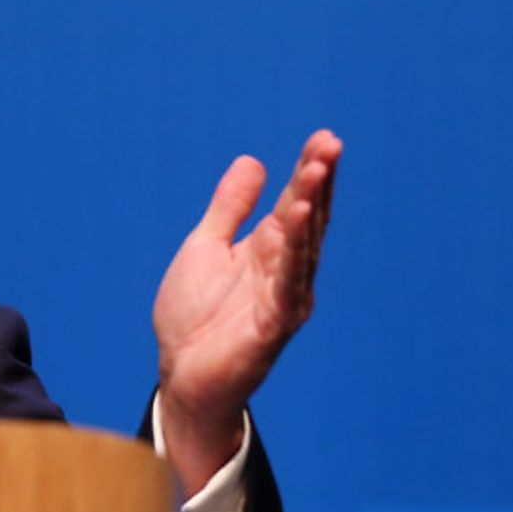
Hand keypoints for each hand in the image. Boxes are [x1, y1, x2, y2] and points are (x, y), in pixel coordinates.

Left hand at [152, 129, 341, 493]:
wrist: (181, 374)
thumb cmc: (195, 315)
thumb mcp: (205, 247)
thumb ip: (229, 208)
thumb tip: (254, 162)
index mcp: (269, 250)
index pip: (295, 203)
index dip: (309, 172)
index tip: (324, 138)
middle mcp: (284, 271)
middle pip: (307, 220)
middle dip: (318, 182)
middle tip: (331, 144)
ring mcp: (283, 299)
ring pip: (303, 249)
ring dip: (310, 211)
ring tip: (317, 173)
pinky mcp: (272, 327)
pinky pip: (287, 286)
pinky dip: (294, 255)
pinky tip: (297, 224)